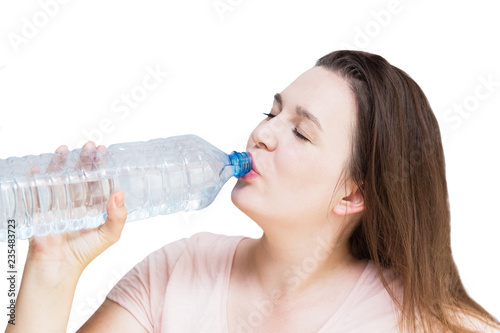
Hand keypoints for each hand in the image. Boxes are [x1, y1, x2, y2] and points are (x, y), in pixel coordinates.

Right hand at [26, 142, 127, 271]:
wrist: (57, 268)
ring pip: (60, 178)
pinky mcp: (40, 210)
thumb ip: (118, 217)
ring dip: (61, 163)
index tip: (103, 151)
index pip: (98, 181)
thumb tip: (120, 194)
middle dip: (84, 160)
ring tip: (65, 149)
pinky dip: (37, 178)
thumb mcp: (109, 235)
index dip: (101, 166)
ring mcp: (58, 205)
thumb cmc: (84, 253)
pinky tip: (39, 166)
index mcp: (94, 207)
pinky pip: (37, 190)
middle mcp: (77, 203)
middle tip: (88, 145)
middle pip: (80, 175)